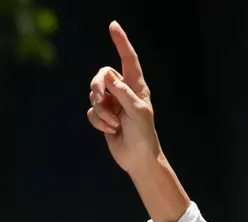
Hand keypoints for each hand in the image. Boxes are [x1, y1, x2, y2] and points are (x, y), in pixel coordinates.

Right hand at [87, 21, 160, 174]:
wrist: (138, 158)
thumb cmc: (144, 135)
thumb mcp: (137, 112)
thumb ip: (123, 93)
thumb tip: (108, 76)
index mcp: (137, 87)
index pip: (128, 60)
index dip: (121, 43)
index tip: (113, 26)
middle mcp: (124, 92)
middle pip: (101, 76)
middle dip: (97, 87)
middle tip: (101, 99)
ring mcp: (113, 104)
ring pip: (93, 95)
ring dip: (101, 111)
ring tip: (114, 123)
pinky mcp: (103, 116)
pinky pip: (91, 111)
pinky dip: (98, 121)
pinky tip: (110, 130)